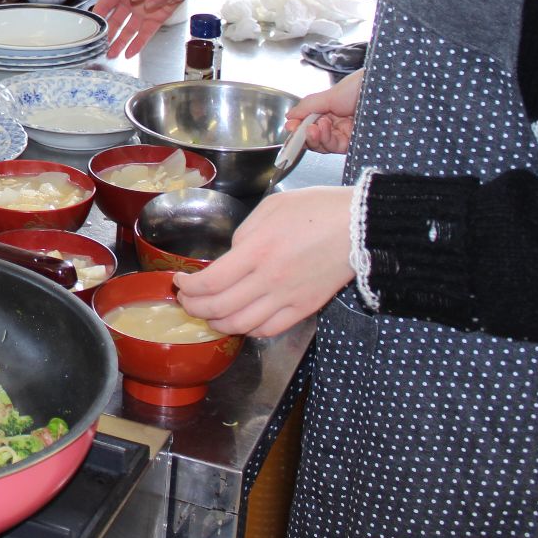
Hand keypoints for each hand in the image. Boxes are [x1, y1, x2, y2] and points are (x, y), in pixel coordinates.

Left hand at [174, 186, 355, 336]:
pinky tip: (240, 321)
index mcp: (257, 251)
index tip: (179, 282)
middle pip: (219, 308)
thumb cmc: (317, 209)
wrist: (359, 226)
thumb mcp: (270, 208)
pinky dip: (248, 330)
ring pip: (241, 325)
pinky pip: (269, 329)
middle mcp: (269, 279)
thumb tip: (232, 257)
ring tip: (207, 315)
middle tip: (185, 301)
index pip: (210, 282)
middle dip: (194, 308)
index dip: (188, 288)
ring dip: (217, 324)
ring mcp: (288, 298)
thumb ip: (244, 235)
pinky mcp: (304, 308)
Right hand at [286, 70, 363, 154]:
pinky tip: (323, 128)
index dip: (299, 127)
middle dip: (304, 134)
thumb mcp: (330, 94)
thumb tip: (290, 116)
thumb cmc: (363, 85)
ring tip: (312, 127)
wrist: (385, 88)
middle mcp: (340, 123)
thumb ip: (308, 106)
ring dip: (314, 137)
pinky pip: (335, 146)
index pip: (312, 123)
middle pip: (316, 136)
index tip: (290, 126)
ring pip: (323, 144)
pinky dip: (325, 139)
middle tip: (297, 130)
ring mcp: (348, 133)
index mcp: (333, 109)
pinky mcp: (355, 143)